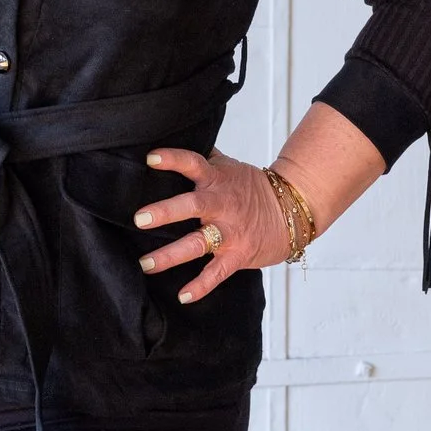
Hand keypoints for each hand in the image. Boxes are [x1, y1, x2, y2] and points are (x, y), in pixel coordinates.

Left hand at [134, 146, 286, 302]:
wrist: (291, 211)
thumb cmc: (252, 188)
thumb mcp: (229, 166)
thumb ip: (204, 157)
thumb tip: (178, 134)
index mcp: (217, 180)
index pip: (193, 163)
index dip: (173, 159)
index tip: (150, 158)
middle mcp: (221, 205)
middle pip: (192, 205)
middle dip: (165, 212)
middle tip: (139, 219)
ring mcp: (230, 232)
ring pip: (198, 243)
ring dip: (170, 255)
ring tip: (145, 263)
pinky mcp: (238, 255)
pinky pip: (217, 273)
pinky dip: (201, 286)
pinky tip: (183, 296)